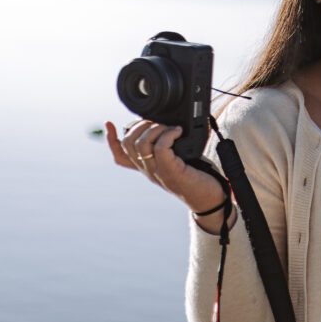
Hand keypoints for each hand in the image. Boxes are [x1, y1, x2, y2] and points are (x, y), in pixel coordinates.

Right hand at [105, 120, 230, 230]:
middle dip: (139, 126)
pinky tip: (178, 132)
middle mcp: (149, 170)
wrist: (210, 199)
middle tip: (157, 122)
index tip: (110, 123)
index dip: (111, 140)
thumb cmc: (198, 177)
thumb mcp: (178, 160)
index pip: (120, 156)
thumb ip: (168, 148)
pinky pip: (160, 148)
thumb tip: (168, 124)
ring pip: (141, 144)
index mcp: (147, 167)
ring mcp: (158, 172)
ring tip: (170, 127)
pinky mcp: (171, 172)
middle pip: (128, 145)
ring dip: (155, 128)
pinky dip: (168, 134)